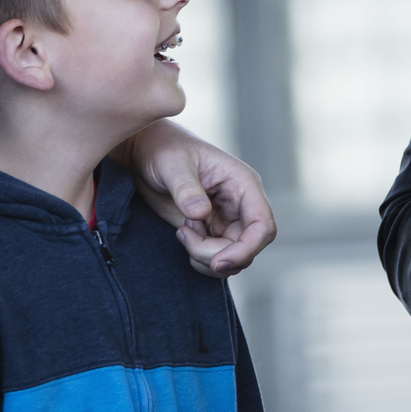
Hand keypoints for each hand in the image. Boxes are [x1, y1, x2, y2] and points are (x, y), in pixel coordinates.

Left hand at [120, 120, 278, 276]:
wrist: (147, 154)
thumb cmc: (164, 149)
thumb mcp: (173, 164)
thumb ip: (186, 188)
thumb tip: (201, 213)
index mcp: (243, 184)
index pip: (263, 225)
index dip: (246, 249)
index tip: (217, 262)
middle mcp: (242, 205)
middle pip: (247, 248)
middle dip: (216, 255)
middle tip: (185, 238)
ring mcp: (228, 220)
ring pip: (233, 258)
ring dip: (206, 257)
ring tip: (183, 231)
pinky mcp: (213, 231)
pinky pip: (218, 257)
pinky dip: (199, 258)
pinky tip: (182, 233)